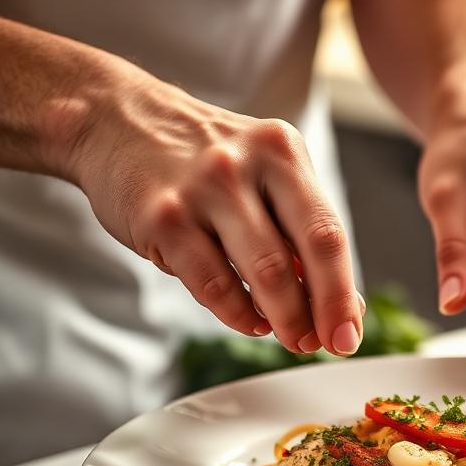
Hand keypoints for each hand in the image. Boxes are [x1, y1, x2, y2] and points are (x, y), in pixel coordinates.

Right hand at [65, 65, 363, 355]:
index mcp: (282, 152)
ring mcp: (202, 189)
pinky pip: (211, 284)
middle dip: (313, 314)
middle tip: (315, 344)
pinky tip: (248, 320)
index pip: (328, 233)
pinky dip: (236, 313)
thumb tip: (346, 305)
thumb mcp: (264, 177)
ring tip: (285, 335)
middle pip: (297, 257)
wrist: (117, 122)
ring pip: (259, 274)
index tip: (348, 336)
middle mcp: (245, 165)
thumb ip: (302, 232)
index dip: (342, 294)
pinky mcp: (162, 218)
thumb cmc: (204, 163)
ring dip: (278, 320)